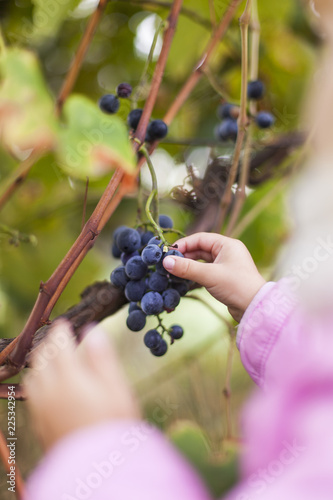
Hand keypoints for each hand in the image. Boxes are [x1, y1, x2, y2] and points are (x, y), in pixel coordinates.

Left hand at [23, 320, 139, 450]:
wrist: (100, 469)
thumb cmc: (115, 426)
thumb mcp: (117, 388)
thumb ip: (102, 357)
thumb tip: (92, 330)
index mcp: (70, 379)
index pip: (58, 345)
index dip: (61, 331)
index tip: (66, 324)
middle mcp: (50, 391)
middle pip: (41, 358)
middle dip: (49, 344)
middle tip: (60, 338)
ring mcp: (42, 409)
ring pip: (33, 375)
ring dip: (41, 362)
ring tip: (55, 359)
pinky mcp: (40, 424)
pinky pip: (33, 394)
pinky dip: (39, 380)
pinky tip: (51, 385)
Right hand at [163, 233, 265, 321]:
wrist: (255, 308)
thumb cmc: (236, 286)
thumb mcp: (209, 275)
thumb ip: (186, 268)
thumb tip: (166, 261)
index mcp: (227, 244)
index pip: (200, 238)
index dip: (183, 244)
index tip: (169, 252)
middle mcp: (227, 252)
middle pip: (200, 249)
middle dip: (184, 256)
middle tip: (169, 264)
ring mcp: (226, 265)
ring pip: (202, 261)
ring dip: (189, 266)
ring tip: (174, 272)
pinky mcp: (224, 278)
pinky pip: (206, 272)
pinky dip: (195, 275)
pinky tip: (185, 281)